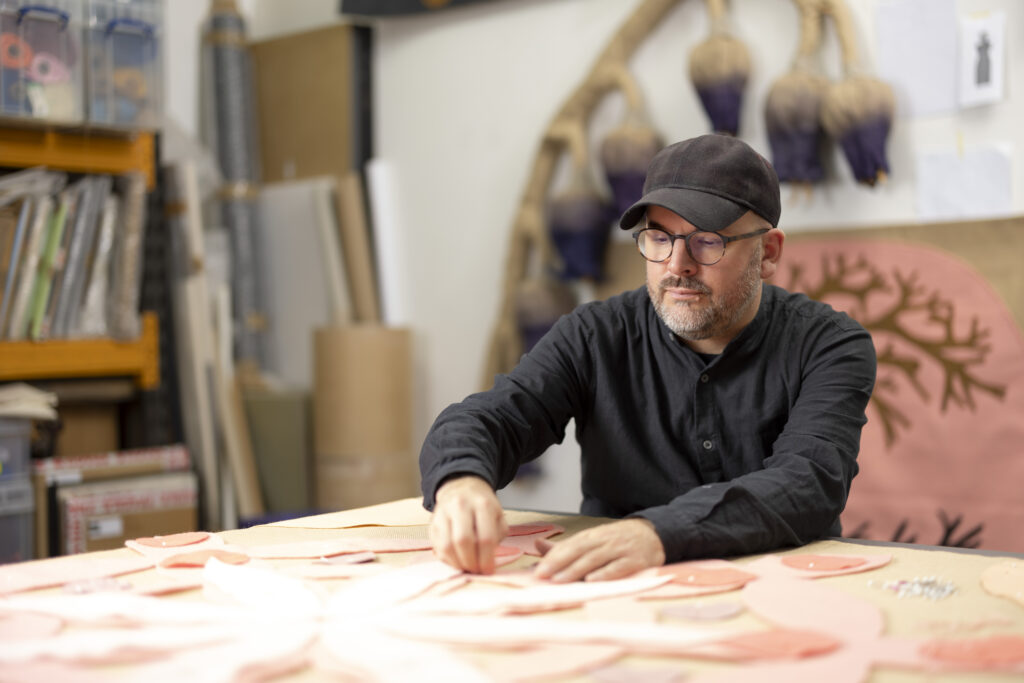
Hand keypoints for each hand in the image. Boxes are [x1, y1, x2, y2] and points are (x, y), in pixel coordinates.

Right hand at [429, 475, 508, 573]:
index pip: (485, 537)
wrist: (461, 487)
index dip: (487, 559)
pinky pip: (437, 546)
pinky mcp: (433, 522)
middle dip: (471, 563)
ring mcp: (443, 512)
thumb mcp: (498, 515)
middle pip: (463, 541)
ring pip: (447, 546)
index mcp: (482, 504)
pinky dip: (447, 559)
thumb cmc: (482, 506)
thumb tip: (489, 559)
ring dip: (458, 564)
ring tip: (467, 568)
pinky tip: (457, 561)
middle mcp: (460, 505)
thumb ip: (497, 535)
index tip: (489, 571)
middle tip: (477, 571)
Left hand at [533, 518, 664, 582]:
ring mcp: (620, 550)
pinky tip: (592, 580)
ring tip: (560, 580)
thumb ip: (566, 547)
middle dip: (559, 563)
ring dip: (576, 569)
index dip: (553, 558)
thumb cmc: (617, 541)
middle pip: (579, 550)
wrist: (653, 535)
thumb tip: (537, 546)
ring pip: (595, 559)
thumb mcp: (592, 540)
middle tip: (543, 575)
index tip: (538, 570)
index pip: (569, 546)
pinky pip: (618, 567)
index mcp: (592, 536)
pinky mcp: (635, 560)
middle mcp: (604, 540)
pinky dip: (605, 573)